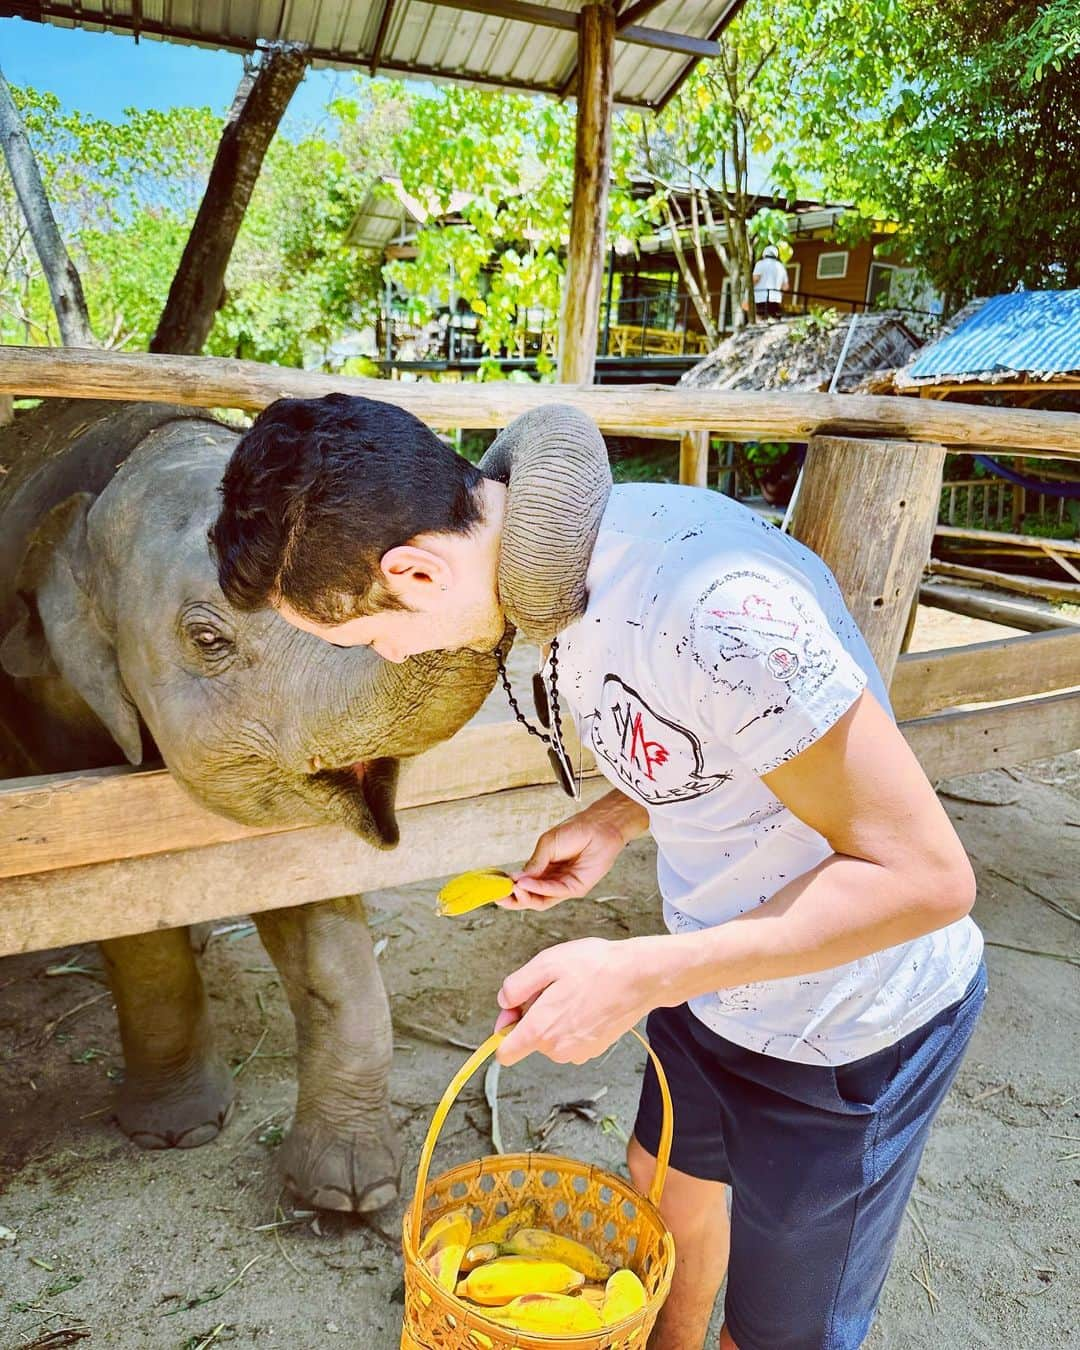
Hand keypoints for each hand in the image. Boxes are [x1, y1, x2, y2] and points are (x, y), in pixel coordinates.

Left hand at [493, 937, 660, 1065]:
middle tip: (554, 987)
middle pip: (529, 1039)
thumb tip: (503, 1002)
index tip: (514, 1010)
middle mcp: (558, 1049)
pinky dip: (573, 1023)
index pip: (506, 1053)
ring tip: (574, 991)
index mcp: (541, 1030)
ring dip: (555, 1018)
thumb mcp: (545, 964)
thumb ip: (515, 987)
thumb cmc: (595, 967)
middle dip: (534, 1015)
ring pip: (551, 1038)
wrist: (639, 976)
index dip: (504, 1029)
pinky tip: (587, 1001)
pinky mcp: (594, 1049)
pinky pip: (570, 1039)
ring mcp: (578, 1052)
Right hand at [501, 790, 648, 911]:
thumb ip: (534, 863)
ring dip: (525, 897)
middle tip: (500, 897)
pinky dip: (539, 889)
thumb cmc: (576, 831)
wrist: (599, 827)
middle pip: (530, 897)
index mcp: (543, 868)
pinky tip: (528, 884)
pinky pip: (554, 893)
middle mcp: (551, 880)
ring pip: (540, 900)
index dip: (508, 887)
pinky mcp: (576, 888)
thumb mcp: (548, 844)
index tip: (494, 886)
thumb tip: (516, 878)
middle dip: (513, 899)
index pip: (523, 883)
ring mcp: (563, 886)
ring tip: (514, 889)